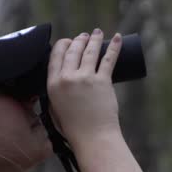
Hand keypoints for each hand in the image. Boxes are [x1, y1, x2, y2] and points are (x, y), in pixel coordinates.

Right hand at [46, 28, 122, 144]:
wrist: (92, 138)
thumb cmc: (74, 128)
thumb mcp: (55, 109)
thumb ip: (55, 94)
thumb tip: (59, 82)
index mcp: (53, 84)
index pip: (56, 55)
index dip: (63, 45)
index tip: (68, 41)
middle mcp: (68, 78)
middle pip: (73, 50)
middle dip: (79, 40)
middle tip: (84, 36)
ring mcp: (86, 78)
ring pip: (90, 51)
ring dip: (94, 39)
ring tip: (97, 33)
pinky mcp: (103, 81)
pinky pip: (109, 59)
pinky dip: (115, 47)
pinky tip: (118, 38)